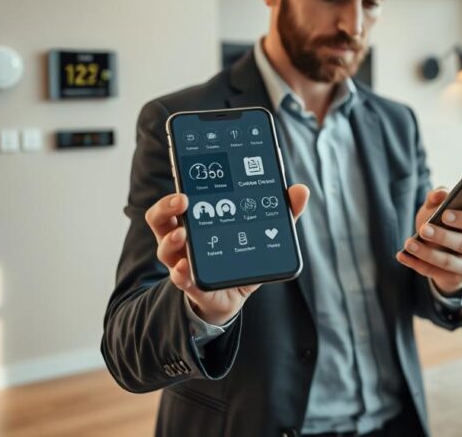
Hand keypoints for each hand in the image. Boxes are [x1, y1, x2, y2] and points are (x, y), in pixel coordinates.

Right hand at [146, 184, 309, 325]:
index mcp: (196, 219)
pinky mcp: (192, 284)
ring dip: (171, 240)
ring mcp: (182, 261)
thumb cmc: (240, 255)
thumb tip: (300, 191)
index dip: (179, 181)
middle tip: (183, 199)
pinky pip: (181, 279)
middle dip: (167, 205)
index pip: (179, 196)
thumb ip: (281, 213)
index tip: (184, 167)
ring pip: (164, 248)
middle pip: (161, 217)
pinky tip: (186, 269)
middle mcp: (182, 238)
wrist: (232, 294)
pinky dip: (182, 274)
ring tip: (182, 235)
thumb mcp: (262, 233)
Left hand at [396, 187, 461, 294]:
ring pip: (453, 256)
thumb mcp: (437, 208)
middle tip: (437, 219)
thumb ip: (437, 197)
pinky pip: (437, 272)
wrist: (440, 254)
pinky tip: (402, 255)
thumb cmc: (441, 223)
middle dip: (458, 222)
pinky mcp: (461, 277)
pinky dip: (417, 263)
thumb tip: (440, 194)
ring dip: (429, 251)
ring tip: (409, 242)